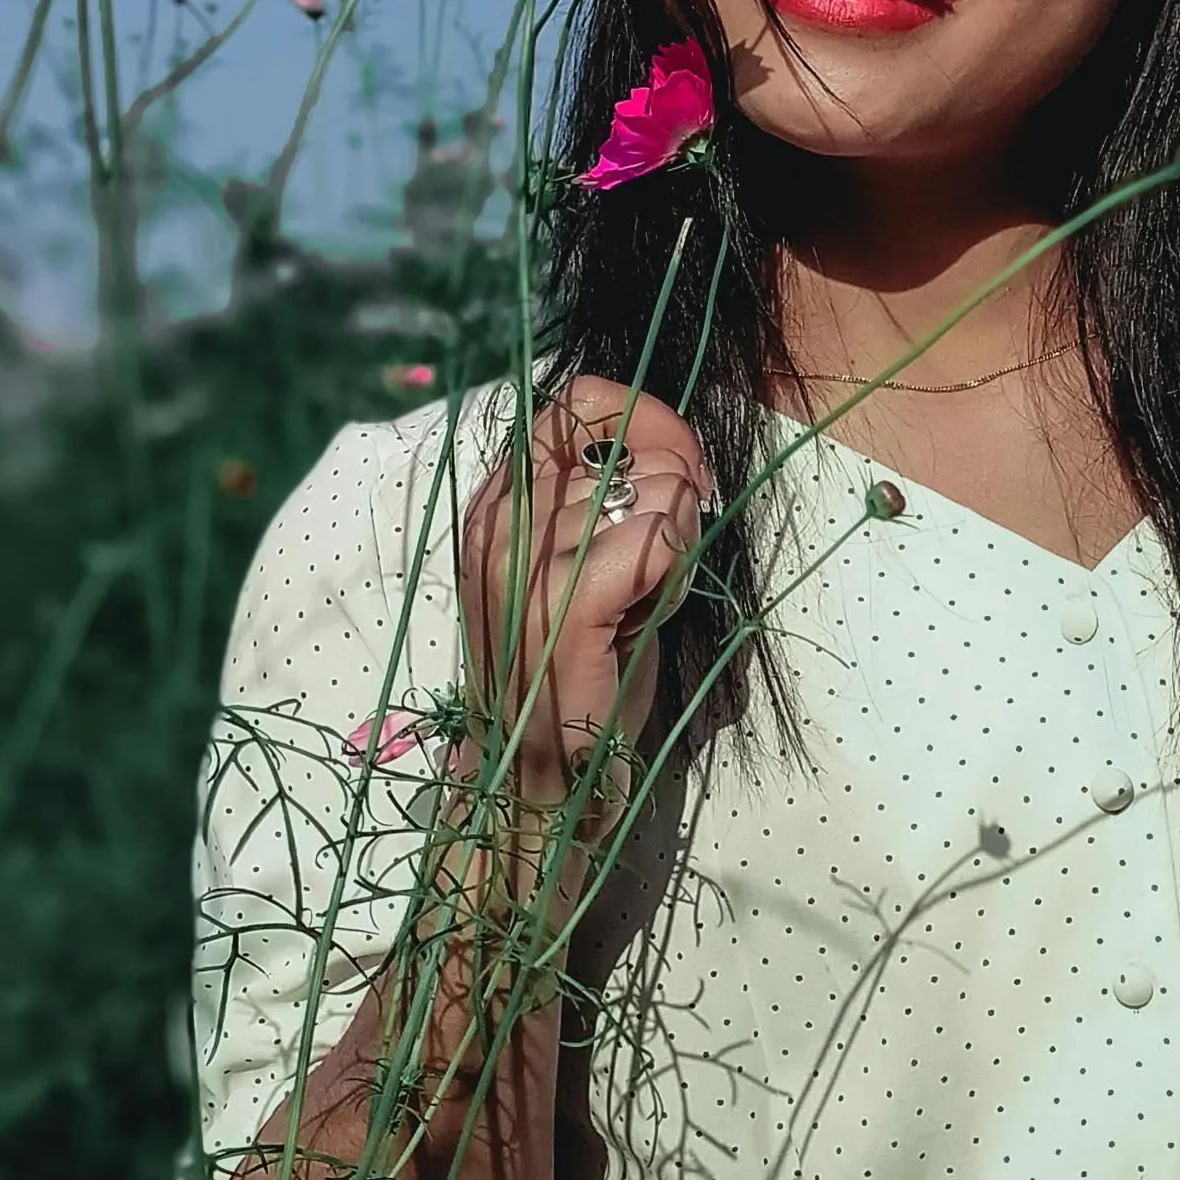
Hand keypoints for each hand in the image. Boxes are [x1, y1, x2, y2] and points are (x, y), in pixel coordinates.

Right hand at [457, 375, 703, 793]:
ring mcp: (524, 563)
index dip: (645, 419)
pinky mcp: (564, 607)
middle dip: (673, 498)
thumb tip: (676, 449)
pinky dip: (673, 572)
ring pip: (657, 493)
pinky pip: (656, 540)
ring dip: (676, 547)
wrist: (535, 776)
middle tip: (655, 568)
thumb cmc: (574, 670)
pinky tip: (650, 612)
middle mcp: (501, 520)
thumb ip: (605, 497)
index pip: (576, 403)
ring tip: (643, 602)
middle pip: (631, 448)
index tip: (681, 468)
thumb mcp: (579, 563)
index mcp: (498, 501)